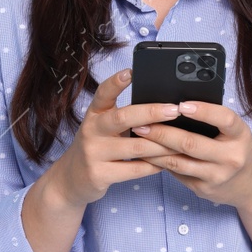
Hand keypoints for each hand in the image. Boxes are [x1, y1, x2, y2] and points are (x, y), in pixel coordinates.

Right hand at [47, 69, 189, 208]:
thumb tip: (161, 107)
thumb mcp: (103, 128)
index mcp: (94, 114)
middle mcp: (91, 131)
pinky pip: (134, 169)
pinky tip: (167, 162)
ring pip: (135, 147)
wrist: (71, 179)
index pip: (103, 93)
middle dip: (152, 112)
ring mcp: (93, 153)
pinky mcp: (99, 175)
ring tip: (181, 141)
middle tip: (174, 110)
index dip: (116, 82)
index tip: (131, 71)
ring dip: (161, 144)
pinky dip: (154, 166)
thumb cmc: (97, 147)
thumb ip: (124, 117)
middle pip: (123, 118)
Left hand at [133, 101, 251, 209]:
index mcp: (241, 136)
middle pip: (191, 143)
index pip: (224, 119)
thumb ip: (214, 121)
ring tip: (138, 136)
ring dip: (154, 149)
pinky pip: (177, 174)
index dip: (203, 111)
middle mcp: (231, 157)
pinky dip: (160, 162)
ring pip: (178, 162)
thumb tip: (176, 108)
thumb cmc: (239, 149)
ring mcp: (216, 176)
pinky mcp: (204, 189)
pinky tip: (147, 153)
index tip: (181, 104)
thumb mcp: (236, 133)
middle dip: (163, 132)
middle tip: (142, 122)